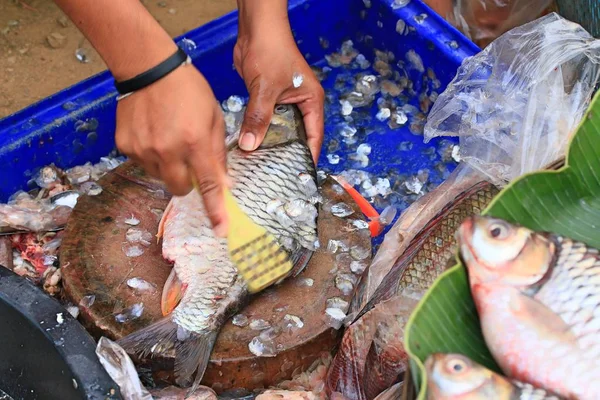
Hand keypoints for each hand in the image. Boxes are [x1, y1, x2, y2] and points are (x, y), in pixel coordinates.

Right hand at [115, 64, 229, 236]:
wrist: (149, 68)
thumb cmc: (189, 90)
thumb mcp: (214, 117)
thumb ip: (217, 152)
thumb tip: (222, 183)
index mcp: (195, 142)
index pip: (209, 184)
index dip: (215, 210)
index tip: (220, 230)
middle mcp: (168, 150)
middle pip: (180, 188)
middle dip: (188, 181)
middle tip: (188, 160)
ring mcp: (144, 149)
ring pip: (160, 178)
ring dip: (168, 167)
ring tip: (168, 139)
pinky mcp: (125, 146)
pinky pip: (142, 164)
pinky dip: (150, 156)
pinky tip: (153, 134)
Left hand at [233, 5, 324, 163]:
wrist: (255, 29)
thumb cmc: (271, 50)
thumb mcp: (265, 88)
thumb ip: (259, 116)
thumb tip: (250, 144)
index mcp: (311, 102)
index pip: (314, 137)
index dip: (308, 157)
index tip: (299, 175)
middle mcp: (300, 105)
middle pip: (296, 136)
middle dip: (285, 153)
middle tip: (274, 175)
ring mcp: (284, 103)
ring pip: (278, 131)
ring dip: (269, 144)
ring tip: (260, 165)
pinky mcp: (268, 100)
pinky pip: (265, 122)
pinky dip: (258, 132)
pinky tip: (249, 146)